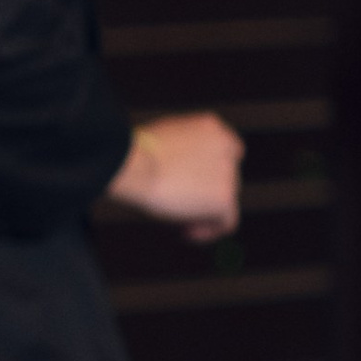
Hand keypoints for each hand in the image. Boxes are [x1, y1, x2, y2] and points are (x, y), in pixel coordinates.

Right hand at [107, 110, 242, 240]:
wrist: (133, 164)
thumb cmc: (134, 153)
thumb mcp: (164, 140)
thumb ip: (182, 151)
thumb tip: (180, 174)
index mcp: (211, 127)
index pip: (228, 151)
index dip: (212, 171)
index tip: (193, 185)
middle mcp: (226, 147)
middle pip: (226, 178)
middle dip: (204, 194)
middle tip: (180, 207)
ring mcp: (228, 172)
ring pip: (225, 201)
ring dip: (202, 212)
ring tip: (177, 220)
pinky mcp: (224, 197)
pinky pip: (226, 222)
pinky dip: (209, 231)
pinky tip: (188, 233)